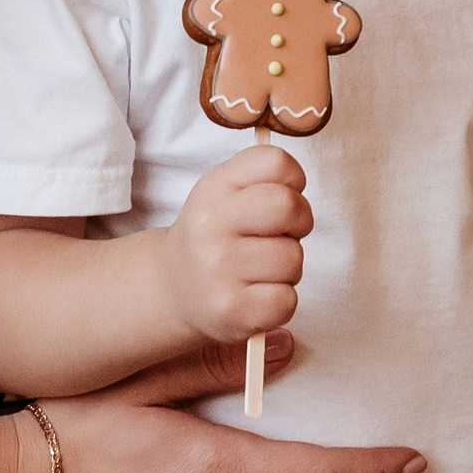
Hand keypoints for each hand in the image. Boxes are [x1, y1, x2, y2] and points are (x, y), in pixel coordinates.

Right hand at [163, 146, 309, 344]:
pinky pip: (287, 299)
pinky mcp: (231, 310)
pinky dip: (282, 299)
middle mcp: (210, 226)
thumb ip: (263, 172)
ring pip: (293, 258)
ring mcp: (219, 271)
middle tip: (281, 234)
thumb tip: (297, 183)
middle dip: (299, 221)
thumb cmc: (216, 233)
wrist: (173, 287)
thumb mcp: (225, 189)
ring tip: (261, 268)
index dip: (293, 180)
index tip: (279, 197)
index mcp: (213, 189)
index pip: (275, 162)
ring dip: (288, 266)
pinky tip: (258, 294)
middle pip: (289, 207)